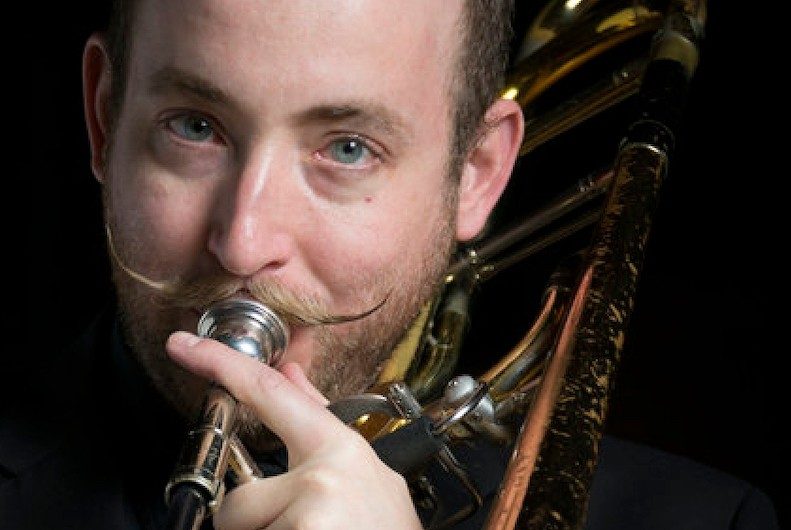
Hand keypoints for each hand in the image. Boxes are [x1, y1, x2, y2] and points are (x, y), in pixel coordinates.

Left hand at [166, 331, 422, 529]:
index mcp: (340, 448)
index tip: (182, 345)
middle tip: (301, 527)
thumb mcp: (361, 472)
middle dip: (254, 525)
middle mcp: (326, 475)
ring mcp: (314, 510)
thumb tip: (290, 374)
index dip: (220, 364)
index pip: (270, 391)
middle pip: (236, 500)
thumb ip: (318, 423)